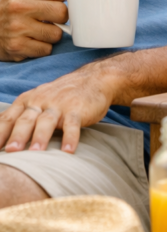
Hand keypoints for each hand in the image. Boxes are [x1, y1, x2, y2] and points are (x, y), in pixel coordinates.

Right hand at [0, 0, 70, 61]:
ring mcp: (16, 27)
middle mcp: (17, 5)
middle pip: (62, 12)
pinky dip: (43, 47)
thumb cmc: (16, 7)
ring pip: (56, 33)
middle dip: (60, 17)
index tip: (55, 1)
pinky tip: (32, 41)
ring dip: (52, 34)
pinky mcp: (16, 46)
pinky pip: (46, 49)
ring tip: (40, 30)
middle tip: (50, 18)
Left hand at [0, 62, 119, 153]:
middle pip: (26, 120)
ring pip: (47, 121)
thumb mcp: (37, 101)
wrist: (92, 79)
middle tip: (11, 152)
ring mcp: (59, 105)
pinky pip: (73, 124)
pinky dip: (70, 137)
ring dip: (40, 136)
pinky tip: (68, 151)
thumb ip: (20, 118)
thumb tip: (2, 141)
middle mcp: (40, 101)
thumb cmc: (60, 96)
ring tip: (36, 152)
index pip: (8, 119)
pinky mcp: (77, 109)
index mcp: (27, 101)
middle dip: (17, 136)